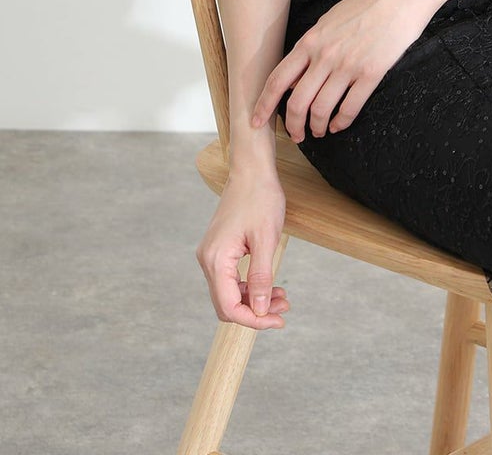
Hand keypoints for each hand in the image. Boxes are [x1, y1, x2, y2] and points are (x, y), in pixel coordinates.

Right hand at [197, 165, 291, 328]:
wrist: (251, 170)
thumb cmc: (260, 198)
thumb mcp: (266, 239)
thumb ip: (261, 277)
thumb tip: (260, 310)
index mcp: (216, 259)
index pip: (229, 307)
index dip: (254, 320)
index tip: (278, 320)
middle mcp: (208, 259)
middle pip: (227, 304)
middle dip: (256, 311)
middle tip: (284, 309)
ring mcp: (211, 254)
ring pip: (229, 292)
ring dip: (254, 300)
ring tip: (282, 297)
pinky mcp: (219, 249)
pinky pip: (230, 279)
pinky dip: (249, 286)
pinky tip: (270, 285)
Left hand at [250, 0, 433, 140]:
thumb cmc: (365, 6)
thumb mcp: (328, 21)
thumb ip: (310, 48)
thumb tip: (296, 77)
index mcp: (310, 41)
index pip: (278, 79)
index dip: (263, 104)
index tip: (256, 121)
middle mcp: (324, 56)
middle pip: (297, 102)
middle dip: (293, 125)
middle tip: (296, 136)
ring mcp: (348, 66)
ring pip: (321, 109)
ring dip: (317, 127)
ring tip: (319, 132)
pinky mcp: (371, 74)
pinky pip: (350, 108)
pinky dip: (341, 122)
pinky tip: (339, 125)